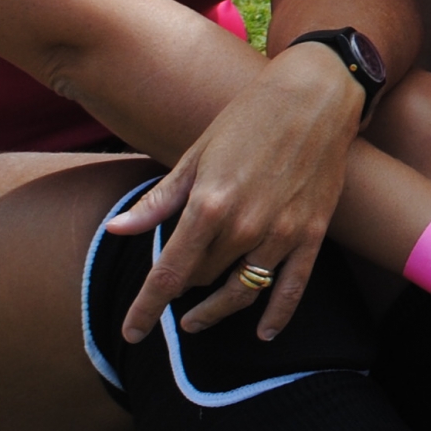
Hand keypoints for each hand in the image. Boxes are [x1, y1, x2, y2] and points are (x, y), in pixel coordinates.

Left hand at [105, 45, 363, 340]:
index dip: (146, 308)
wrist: (315, 97)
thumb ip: (158, 201)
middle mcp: (245, 227)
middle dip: (184, 287)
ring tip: (198, 320)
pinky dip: (277, 316)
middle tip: (175, 285)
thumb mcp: (196, 155)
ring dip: (217, 311)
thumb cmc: (248, 119)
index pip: (169, 274)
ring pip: (242, 291)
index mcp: (209, 205)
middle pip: (204, 279)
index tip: (131, 332)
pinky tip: (263, 333)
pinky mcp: (312, 234)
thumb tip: (115, 231)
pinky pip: (292, 288)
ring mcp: (282, 234)